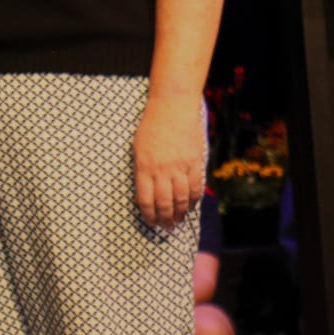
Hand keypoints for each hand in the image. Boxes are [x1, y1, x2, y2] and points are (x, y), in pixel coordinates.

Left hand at [134, 93, 204, 229]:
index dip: (148, 215)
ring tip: (177, 222)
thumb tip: (146, 190)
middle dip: (164, 219)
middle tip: (166, 228)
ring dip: (179, 213)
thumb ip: (142, 169)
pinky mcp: (195, 162)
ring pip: (181, 198)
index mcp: (143, 167)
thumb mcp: (137, 148)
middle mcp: (161, 170)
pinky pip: (196, 186)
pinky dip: (194, 199)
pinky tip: (190, 207)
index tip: (150, 223)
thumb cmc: (150, 125)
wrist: (172, 107)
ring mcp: (180, 167)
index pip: (145, 199)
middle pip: (164, 203)